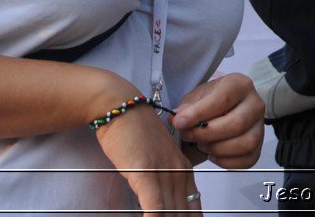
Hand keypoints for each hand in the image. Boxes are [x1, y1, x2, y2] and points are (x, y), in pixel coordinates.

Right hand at [94, 99, 200, 214]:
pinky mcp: (146, 171)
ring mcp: (164, 172)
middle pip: (184, 212)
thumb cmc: (134, 134)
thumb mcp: (154, 159)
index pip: (192, 206)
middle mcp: (178, 173)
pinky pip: (154, 203)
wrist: (121, 107)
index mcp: (183, 170)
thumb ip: (162, 180)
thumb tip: (161, 204)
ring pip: (172, 212)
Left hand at [171, 73, 264, 169]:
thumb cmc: (209, 101)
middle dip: (207, 134)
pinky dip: (226, 162)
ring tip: (202, 144)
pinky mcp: (259, 147)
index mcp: (239, 85)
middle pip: (236, 123)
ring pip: (245, 144)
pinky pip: (247, 160)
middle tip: (188, 136)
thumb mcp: (197, 97)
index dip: (199, 113)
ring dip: (217, 149)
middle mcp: (255, 104)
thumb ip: (187, 107)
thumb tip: (176, 118)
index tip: (179, 123)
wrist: (226, 109)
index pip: (223, 99)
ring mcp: (260, 127)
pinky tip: (213, 154)